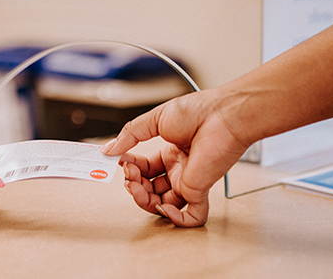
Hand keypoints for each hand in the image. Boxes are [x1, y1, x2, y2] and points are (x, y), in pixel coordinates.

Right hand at [102, 90, 250, 226]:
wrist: (223, 115)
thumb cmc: (199, 112)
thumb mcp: (156, 119)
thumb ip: (130, 135)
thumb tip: (109, 150)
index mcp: (171, 153)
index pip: (144, 169)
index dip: (130, 168)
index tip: (119, 161)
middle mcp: (179, 169)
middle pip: (150, 190)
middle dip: (134, 185)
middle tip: (128, 174)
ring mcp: (189, 181)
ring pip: (163, 205)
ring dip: (144, 201)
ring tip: (136, 187)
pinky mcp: (200, 190)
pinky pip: (191, 216)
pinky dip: (175, 219)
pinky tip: (162, 207)